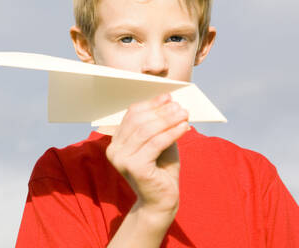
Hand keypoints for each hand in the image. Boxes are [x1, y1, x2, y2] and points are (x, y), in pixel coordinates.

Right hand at [106, 93, 188, 218]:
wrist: (161, 201)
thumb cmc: (161, 170)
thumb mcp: (159, 142)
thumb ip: (159, 125)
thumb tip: (169, 102)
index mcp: (116, 142)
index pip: (131, 115)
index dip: (151, 104)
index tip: (168, 98)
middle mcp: (114, 149)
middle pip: (138, 121)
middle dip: (161, 111)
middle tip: (180, 107)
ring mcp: (121, 159)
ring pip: (147, 131)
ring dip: (168, 120)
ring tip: (184, 114)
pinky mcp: (134, 167)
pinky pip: (155, 144)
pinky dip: (172, 133)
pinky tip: (185, 127)